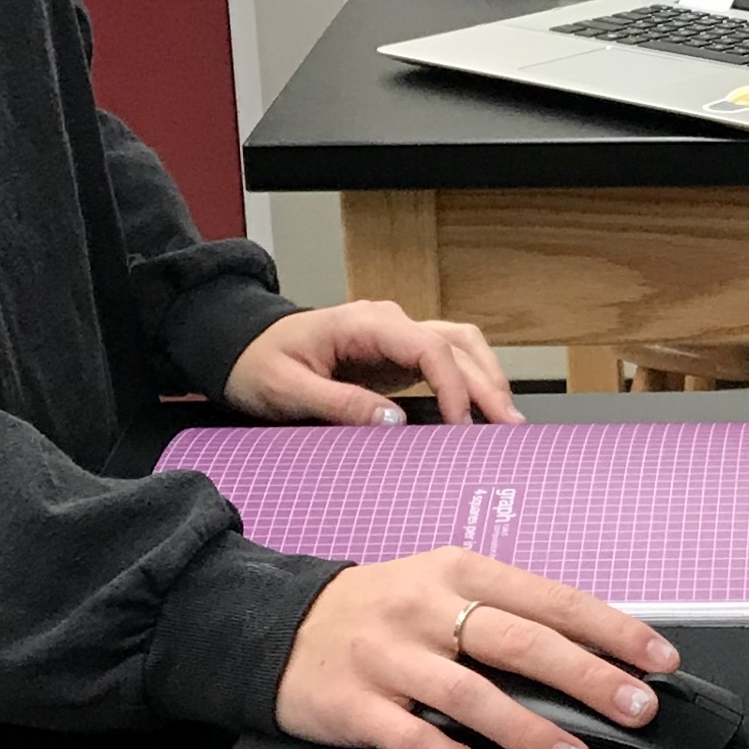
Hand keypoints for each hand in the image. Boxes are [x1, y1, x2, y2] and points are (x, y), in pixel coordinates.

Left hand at [224, 302, 521, 427]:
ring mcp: (396, 336)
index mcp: (364, 323)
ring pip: (460, 346)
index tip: (462, 425)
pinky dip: (470, 382)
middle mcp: (388, 322)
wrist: (240, 347)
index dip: (452, 385)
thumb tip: (393, 421)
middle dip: (488, 383)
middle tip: (509, 426)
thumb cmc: (258, 363)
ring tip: (506, 419)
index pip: (427, 347)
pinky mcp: (397, 355)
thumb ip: (339, 404)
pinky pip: (445, 361)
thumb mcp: (287, 390)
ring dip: (487, 378)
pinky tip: (482, 411)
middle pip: (457, 343)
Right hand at [275, 552, 679, 748]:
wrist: (279, 626)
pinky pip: (418, 741)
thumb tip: (590, 654)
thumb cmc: (381, 610)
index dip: (611, 629)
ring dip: (531, 731)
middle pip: (521, 642)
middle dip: (588, 678)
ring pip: (472, 695)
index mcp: (461, 570)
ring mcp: (390, 657)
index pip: (552, 598)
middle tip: (636, 709)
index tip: (658, 659)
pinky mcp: (357, 705)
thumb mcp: (443, 586)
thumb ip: (507, 613)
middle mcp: (427, 608)